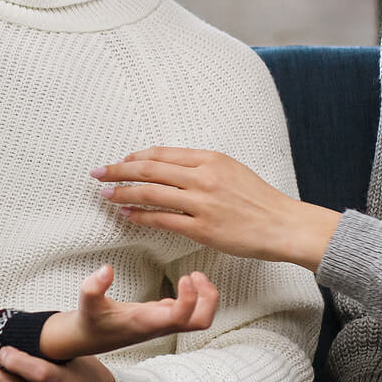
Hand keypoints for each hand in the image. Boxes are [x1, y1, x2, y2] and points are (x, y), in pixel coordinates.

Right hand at [39, 265, 216, 358]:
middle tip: (197, 275)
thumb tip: (106, 269)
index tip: (184, 277)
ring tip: (196, 276)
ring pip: (200, 319)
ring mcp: (164, 323)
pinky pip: (190, 313)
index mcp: (148, 323)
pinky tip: (186, 282)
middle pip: (201, 322)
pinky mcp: (163, 318)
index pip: (181, 317)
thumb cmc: (92, 320)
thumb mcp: (87, 301)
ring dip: (207, 299)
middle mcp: (161, 326)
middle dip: (209, 300)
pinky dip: (197, 297)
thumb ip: (93, 286)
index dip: (189, 299)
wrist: (92, 338)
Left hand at [92, 147, 341, 269]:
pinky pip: (163, 220)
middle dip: (119, 170)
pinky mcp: (203, 228)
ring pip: (152, 193)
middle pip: (150, 168)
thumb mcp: (231, 170)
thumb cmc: (258, 199)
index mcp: (209, 158)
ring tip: (107, 195)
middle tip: (98, 173)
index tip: (119, 161)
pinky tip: (127, 216)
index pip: (162, 153)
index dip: (135, 157)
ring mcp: (202, 202)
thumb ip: (200, 167)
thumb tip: (169, 167)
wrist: (284, 224)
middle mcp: (203, 176)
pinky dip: (141, 216)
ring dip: (125, 193)